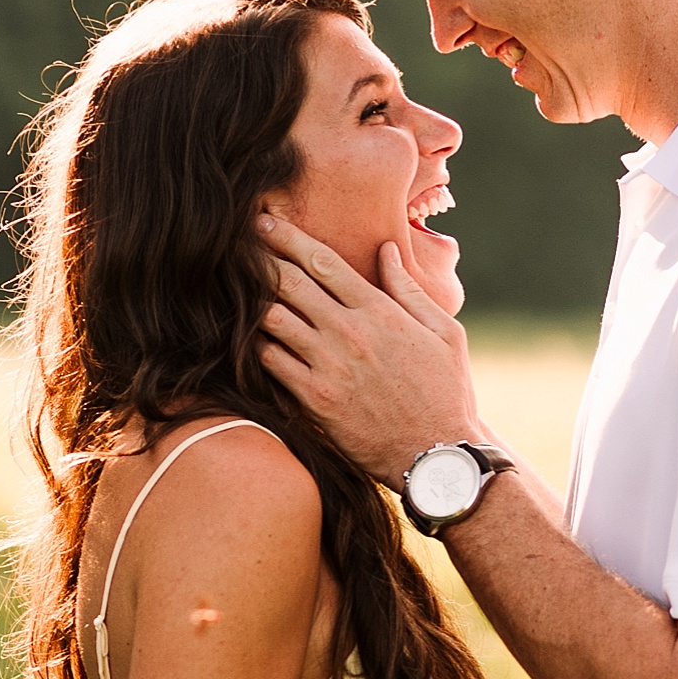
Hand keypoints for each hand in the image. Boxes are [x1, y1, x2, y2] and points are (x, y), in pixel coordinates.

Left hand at [258, 218, 483, 484]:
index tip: (265, 222)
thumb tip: (387, 250)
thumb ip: (410, 290)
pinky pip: (271, 363)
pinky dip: (254, 345)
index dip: (288, 237)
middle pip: (289, 282)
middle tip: (235, 243)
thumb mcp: (444, 334)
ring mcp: (329, 366)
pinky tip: (244, 336)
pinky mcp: (315, 400)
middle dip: (259, 257)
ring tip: (231, 287)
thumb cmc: (446, 394)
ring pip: (273, 319)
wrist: (438, 457)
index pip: (323, 261)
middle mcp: (350, 332)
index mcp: (380, 312)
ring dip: (250, 300)